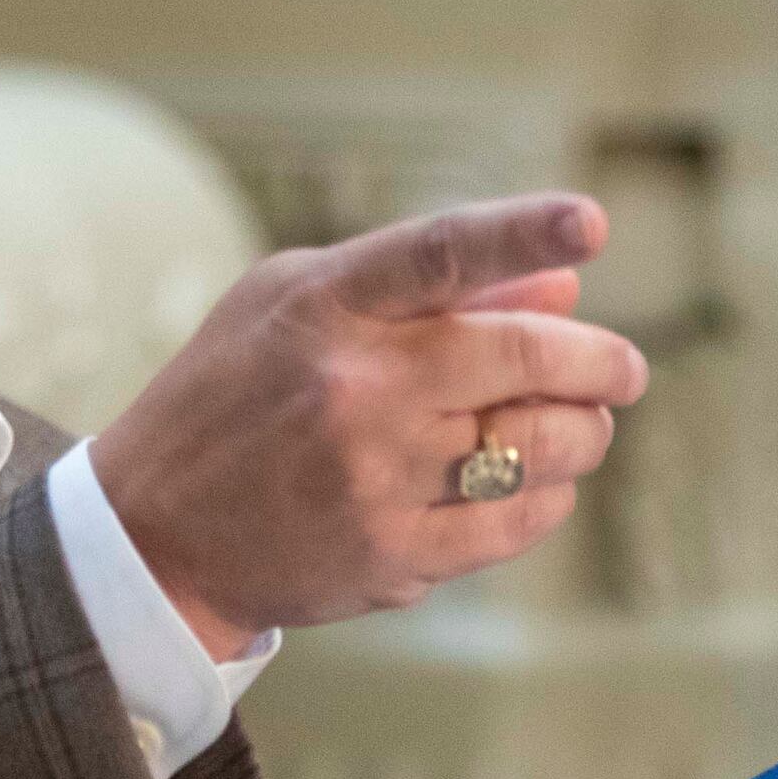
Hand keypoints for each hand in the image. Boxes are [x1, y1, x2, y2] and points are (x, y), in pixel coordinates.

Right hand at [90, 194, 649, 656]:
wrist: (153, 536)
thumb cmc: (231, 396)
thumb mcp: (296, 305)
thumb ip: (428, 286)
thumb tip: (565, 277)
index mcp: (324, 306)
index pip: (441, 253)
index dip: (523, 230)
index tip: (590, 223)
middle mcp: (354, 389)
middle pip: (521, 358)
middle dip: (600, 362)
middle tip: (624, 370)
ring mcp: (375, 477)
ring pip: (536, 446)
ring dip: (582, 432)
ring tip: (582, 424)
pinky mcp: (391, 555)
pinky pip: (515, 522)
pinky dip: (547, 498)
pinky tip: (539, 483)